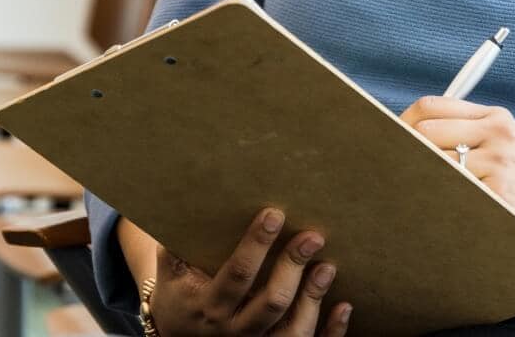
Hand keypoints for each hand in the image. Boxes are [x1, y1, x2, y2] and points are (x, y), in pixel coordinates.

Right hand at [146, 207, 352, 335]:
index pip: (237, 274)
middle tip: (312, 236)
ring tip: (327, 267)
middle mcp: (234, 329)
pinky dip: (330, 331)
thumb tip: (188, 192)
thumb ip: (178, 241)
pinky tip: (344, 306)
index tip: (273, 214)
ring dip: (313, 298)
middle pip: (270, 302)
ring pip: (291, 331)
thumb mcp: (170, 268)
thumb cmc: (177, 292)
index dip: (256, 245)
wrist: (176, 336)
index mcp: (209, 303)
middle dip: (292, 267)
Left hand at [402, 96, 514, 256]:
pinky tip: (439, 212)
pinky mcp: (500, 194)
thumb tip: (398, 133)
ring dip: (419, 183)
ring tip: (415, 196)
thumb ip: (463, 132)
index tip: (388, 141)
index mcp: (496, 117)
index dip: (401, 123)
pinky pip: (449, 194)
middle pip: (424, 133)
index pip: (432, 107)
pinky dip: (437, 203)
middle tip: (395, 174)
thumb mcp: (504, 147)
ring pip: (432, 165)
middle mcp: (499, 134)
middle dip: (404, 154)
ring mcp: (500, 164)